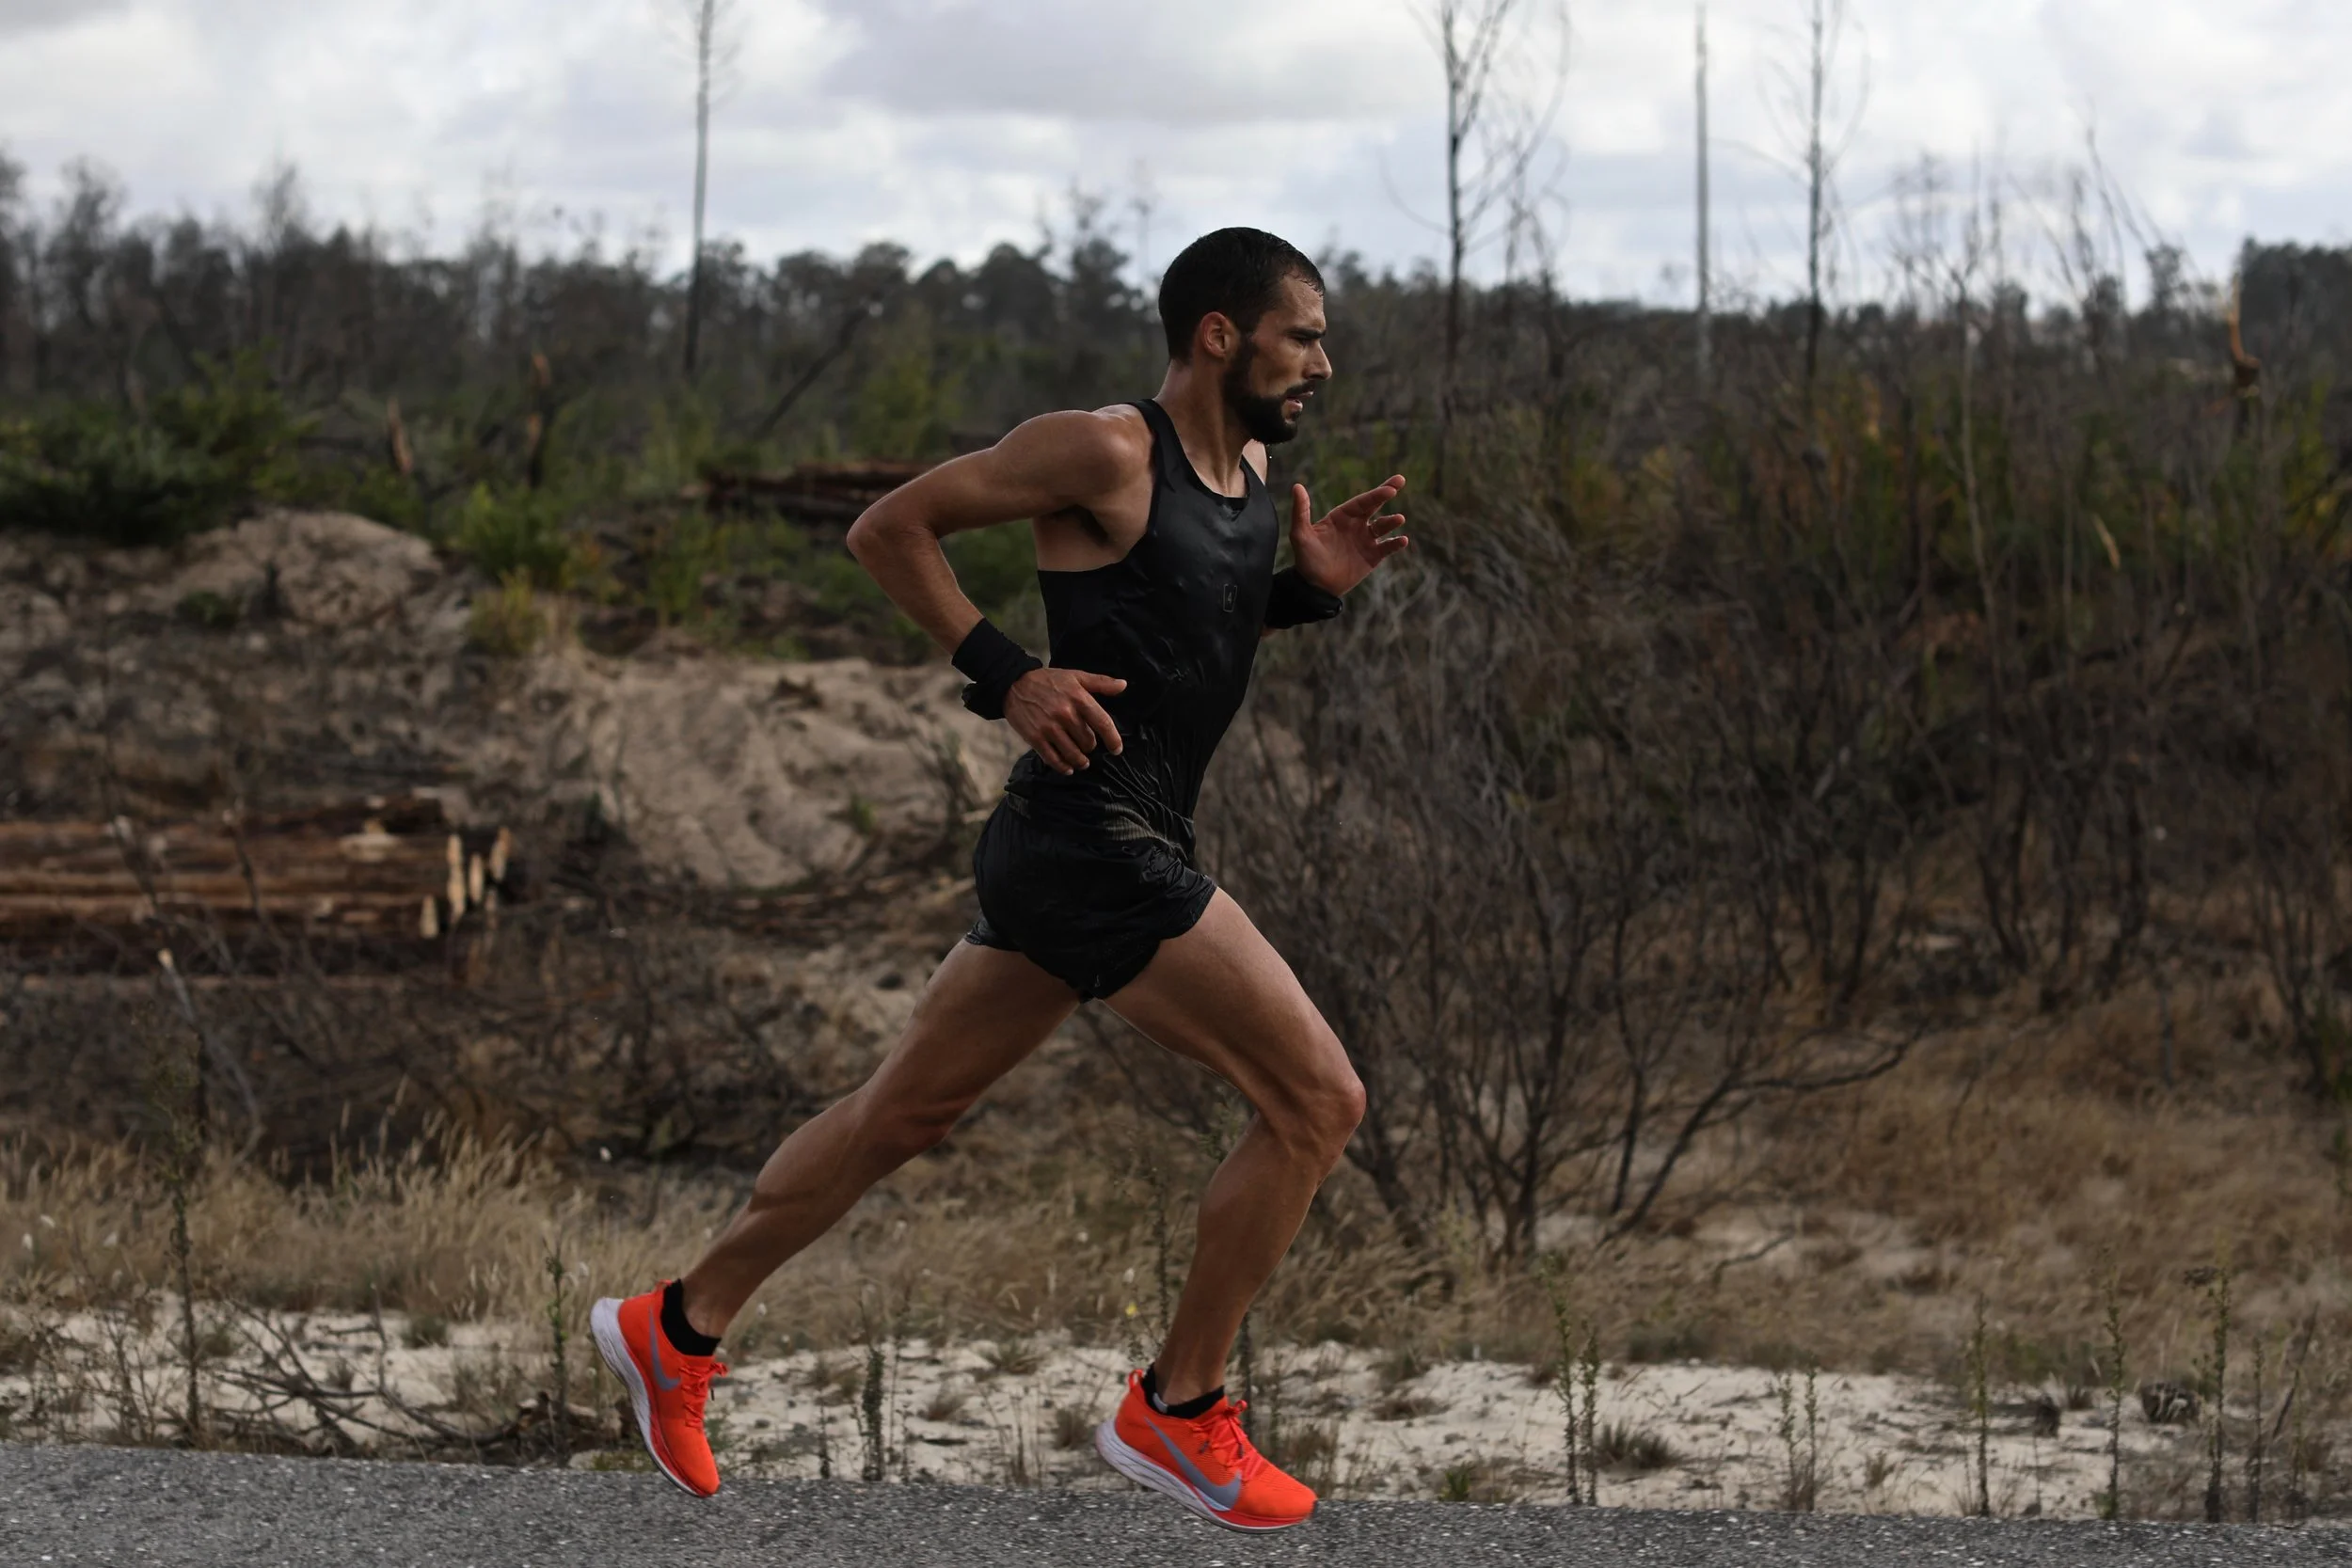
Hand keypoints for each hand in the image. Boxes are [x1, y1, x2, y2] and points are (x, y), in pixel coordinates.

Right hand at [1004, 667, 1125, 774]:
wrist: (1013, 684)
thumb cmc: (1048, 680)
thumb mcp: (1076, 676)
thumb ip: (1101, 682)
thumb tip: (1123, 685)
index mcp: (1079, 698)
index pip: (1103, 723)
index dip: (1113, 740)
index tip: (1116, 750)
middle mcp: (1065, 714)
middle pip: (1088, 742)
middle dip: (1090, 746)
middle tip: (1087, 745)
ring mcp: (1049, 728)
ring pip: (1073, 754)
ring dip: (1080, 761)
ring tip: (1082, 761)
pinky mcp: (1035, 738)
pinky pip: (1054, 759)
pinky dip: (1063, 767)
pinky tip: (1068, 768)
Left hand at [1289, 475, 1409, 596]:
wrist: (1316, 588)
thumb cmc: (1306, 560)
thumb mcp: (1301, 535)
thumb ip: (1300, 511)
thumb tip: (1297, 486)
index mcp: (1341, 517)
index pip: (1360, 502)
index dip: (1375, 494)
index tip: (1389, 489)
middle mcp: (1355, 525)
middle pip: (1374, 506)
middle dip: (1386, 492)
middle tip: (1400, 480)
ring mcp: (1365, 540)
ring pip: (1382, 526)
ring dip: (1391, 522)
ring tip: (1399, 519)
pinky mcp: (1372, 557)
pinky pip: (1387, 547)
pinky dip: (1395, 544)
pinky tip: (1403, 540)